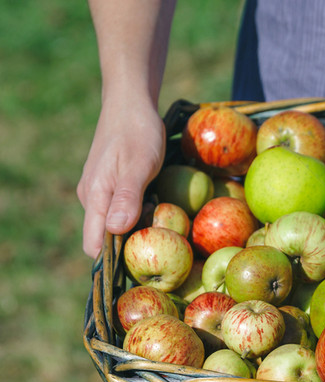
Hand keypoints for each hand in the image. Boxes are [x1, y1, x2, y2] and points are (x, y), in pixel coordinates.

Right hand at [77, 97, 165, 257]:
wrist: (131, 103)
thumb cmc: (138, 132)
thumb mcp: (138, 164)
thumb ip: (127, 197)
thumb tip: (116, 231)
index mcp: (95, 197)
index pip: (94, 245)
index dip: (115, 261)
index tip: (143, 262)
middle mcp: (92, 199)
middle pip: (106, 238)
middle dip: (131, 243)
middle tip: (160, 235)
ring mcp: (100, 191)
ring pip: (114, 223)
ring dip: (136, 227)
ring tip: (158, 214)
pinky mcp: (110, 185)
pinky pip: (120, 209)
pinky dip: (137, 213)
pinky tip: (155, 203)